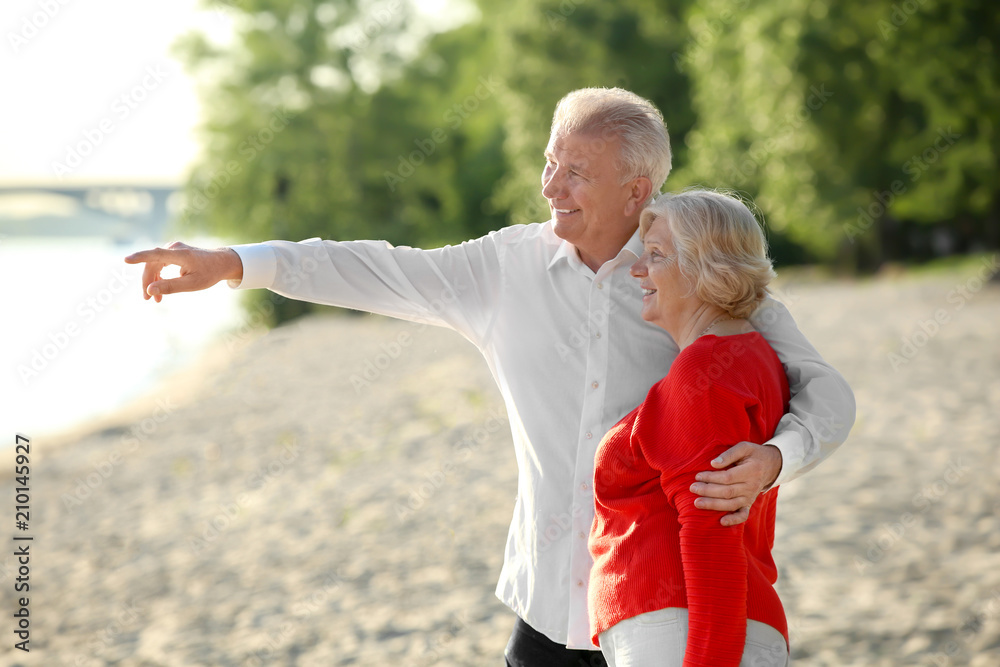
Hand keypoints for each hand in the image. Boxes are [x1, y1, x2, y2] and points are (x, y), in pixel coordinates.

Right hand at [124, 242, 242, 302]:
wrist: (222, 262)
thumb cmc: (209, 273)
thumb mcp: (192, 284)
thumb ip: (171, 286)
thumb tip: (150, 290)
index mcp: (181, 254)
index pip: (156, 254)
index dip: (140, 257)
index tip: (126, 260)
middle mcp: (175, 248)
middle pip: (152, 264)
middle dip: (148, 282)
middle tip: (148, 299)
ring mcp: (173, 249)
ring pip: (154, 264)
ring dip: (152, 281)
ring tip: (155, 299)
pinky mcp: (173, 252)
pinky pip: (159, 263)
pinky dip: (158, 276)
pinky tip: (159, 288)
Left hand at [689, 442, 781, 526]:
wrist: (771, 465)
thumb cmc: (753, 454)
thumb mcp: (744, 447)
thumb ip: (729, 454)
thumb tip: (713, 463)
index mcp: (751, 471)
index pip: (728, 477)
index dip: (711, 477)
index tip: (698, 476)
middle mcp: (751, 486)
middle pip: (727, 492)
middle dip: (708, 491)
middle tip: (692, 488)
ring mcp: (750, 497)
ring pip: (731, 504)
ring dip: (713, 505)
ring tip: (697, 503)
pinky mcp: (749, 504)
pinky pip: (743, 515)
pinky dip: (733, 520)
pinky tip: (721, 522)